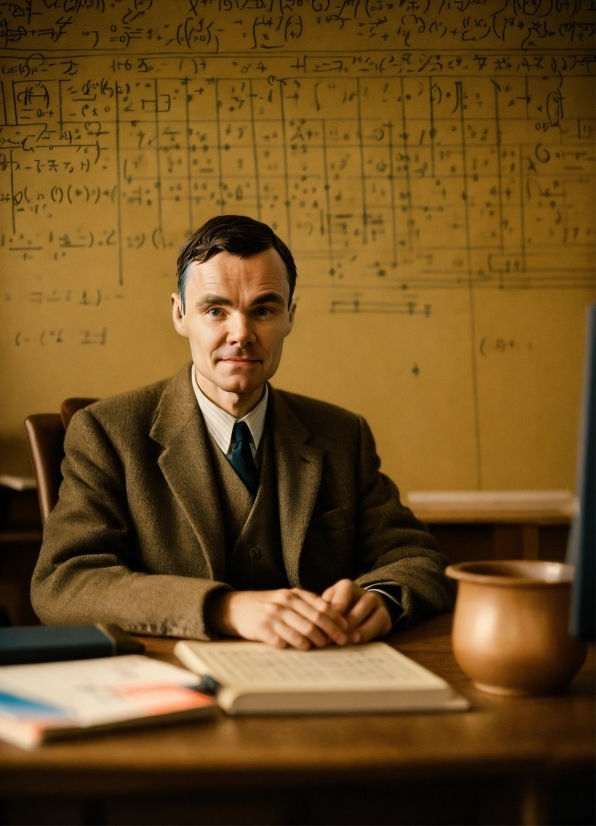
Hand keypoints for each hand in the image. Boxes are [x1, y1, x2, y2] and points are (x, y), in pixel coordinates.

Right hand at [206, 588, 348, 649]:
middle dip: (332, 632)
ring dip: (316, 641)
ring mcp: (273, 615)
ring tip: (323, 647)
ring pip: (302, 630)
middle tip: (342, 642)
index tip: (346, 629)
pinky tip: (302, 649)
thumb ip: (307, 604)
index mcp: (293, 594)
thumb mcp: (287, 598)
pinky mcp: (262, 629)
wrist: (236, 608)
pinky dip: (295, 646)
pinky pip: (284, 640)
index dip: (336, 618)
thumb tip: (333, 616)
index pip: (321, 606)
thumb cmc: (267, 605)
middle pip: (315, 619)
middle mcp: (285, 602)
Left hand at [321, 579, 391, 643]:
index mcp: (344, 586)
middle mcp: (360, 590)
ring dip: (355, 623)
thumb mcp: (331, 608)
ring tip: (347, 638)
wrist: (368, 610)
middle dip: (343, 619)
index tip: (321, 628)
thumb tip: (310, 627)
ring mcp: (374, 600)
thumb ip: (323, 613)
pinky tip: (356, 640)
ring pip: (365, 606)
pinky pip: (378, 621)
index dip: (329, 613)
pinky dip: (367, 632)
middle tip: (333, 635)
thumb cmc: (343, 611)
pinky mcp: (384, 614)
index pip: (337, 597)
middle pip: (350, 598)